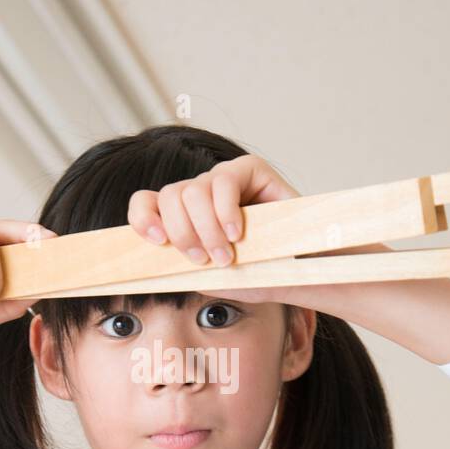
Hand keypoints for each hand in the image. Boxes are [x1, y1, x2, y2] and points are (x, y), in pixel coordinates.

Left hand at [127, 154, 298, 268]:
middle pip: (169, 196)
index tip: (157, 242)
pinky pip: (224, 181)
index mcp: (183, 216)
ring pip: (191, 190)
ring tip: (225, 255)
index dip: (143, 217)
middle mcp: (200, 194)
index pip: (146, 202)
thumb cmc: (261, 273)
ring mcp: (223, 180)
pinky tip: (237, 233)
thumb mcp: (215, 279)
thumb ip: (188, 271)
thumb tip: (161, 267)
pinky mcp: (250, 169)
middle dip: (182, 233)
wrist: (306, 268)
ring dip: (205, 229)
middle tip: (203, 260)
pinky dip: (226, 211)